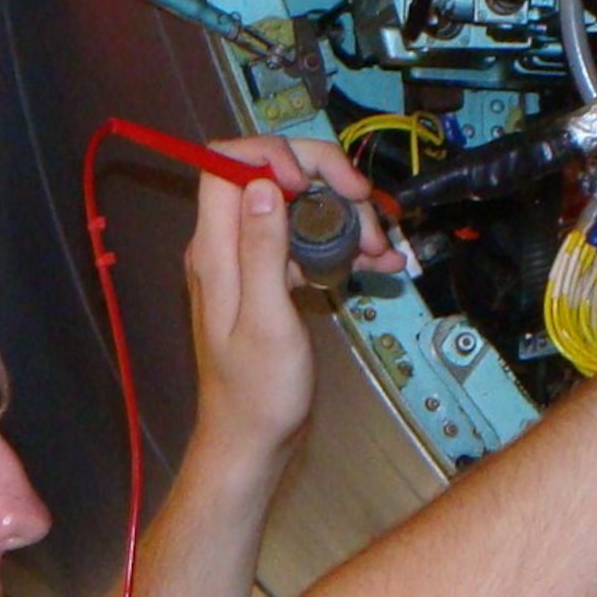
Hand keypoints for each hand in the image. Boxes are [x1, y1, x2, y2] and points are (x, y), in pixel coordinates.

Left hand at [185, 135, 402, 467]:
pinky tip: (379, 261)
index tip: (314, 183)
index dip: (273, 155)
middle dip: (322, 178)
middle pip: (269, 174)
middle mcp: (227, 246)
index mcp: (215, 249)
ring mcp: (250, 261)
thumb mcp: (265, 321)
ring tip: (381, 246)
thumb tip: (262, 185)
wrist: (253, 441)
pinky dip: (342, 244)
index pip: (228, 162)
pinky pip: (306, 242)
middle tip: (365, 205)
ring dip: (343, 214)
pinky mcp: (272, 279)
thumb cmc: (258, 393)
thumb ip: (261, 250)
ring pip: (296, 206)